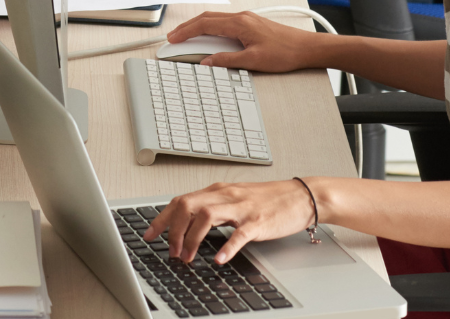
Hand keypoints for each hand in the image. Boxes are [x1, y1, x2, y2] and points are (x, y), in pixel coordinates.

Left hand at [144, 179, 317, 263]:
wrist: (300, 196)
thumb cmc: (268, 199)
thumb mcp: (234, 199)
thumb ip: (212, 207)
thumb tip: (187, 222)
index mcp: (217, 191)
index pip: (180, 200)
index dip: (161, 218)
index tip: (149, 234)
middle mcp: (225, 196)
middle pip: (187, 206)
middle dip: (172, 230)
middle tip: (170, 251)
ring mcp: (241, 208)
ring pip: (206, 217)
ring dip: (191, 239)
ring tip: (186, 256)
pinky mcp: (258, 222)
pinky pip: (238, 234)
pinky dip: (226, 248)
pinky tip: (218, 259)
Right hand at [167, 10, 322, 71]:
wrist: (306, 48)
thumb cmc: (285, 53)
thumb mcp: (254, 61)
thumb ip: (227, 61)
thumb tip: (208, 62)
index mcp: (239, 23)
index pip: (204, 25)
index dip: (186, 32)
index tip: (173, 39)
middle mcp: (241, 17)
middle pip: (206, 18)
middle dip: (187, 27)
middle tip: (173, 37)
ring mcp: (246, 19)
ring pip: (215, 19)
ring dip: (198, 27)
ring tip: (186, 37)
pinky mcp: (251, 24)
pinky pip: (224, 23)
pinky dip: (210, 28)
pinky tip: (209, 38)